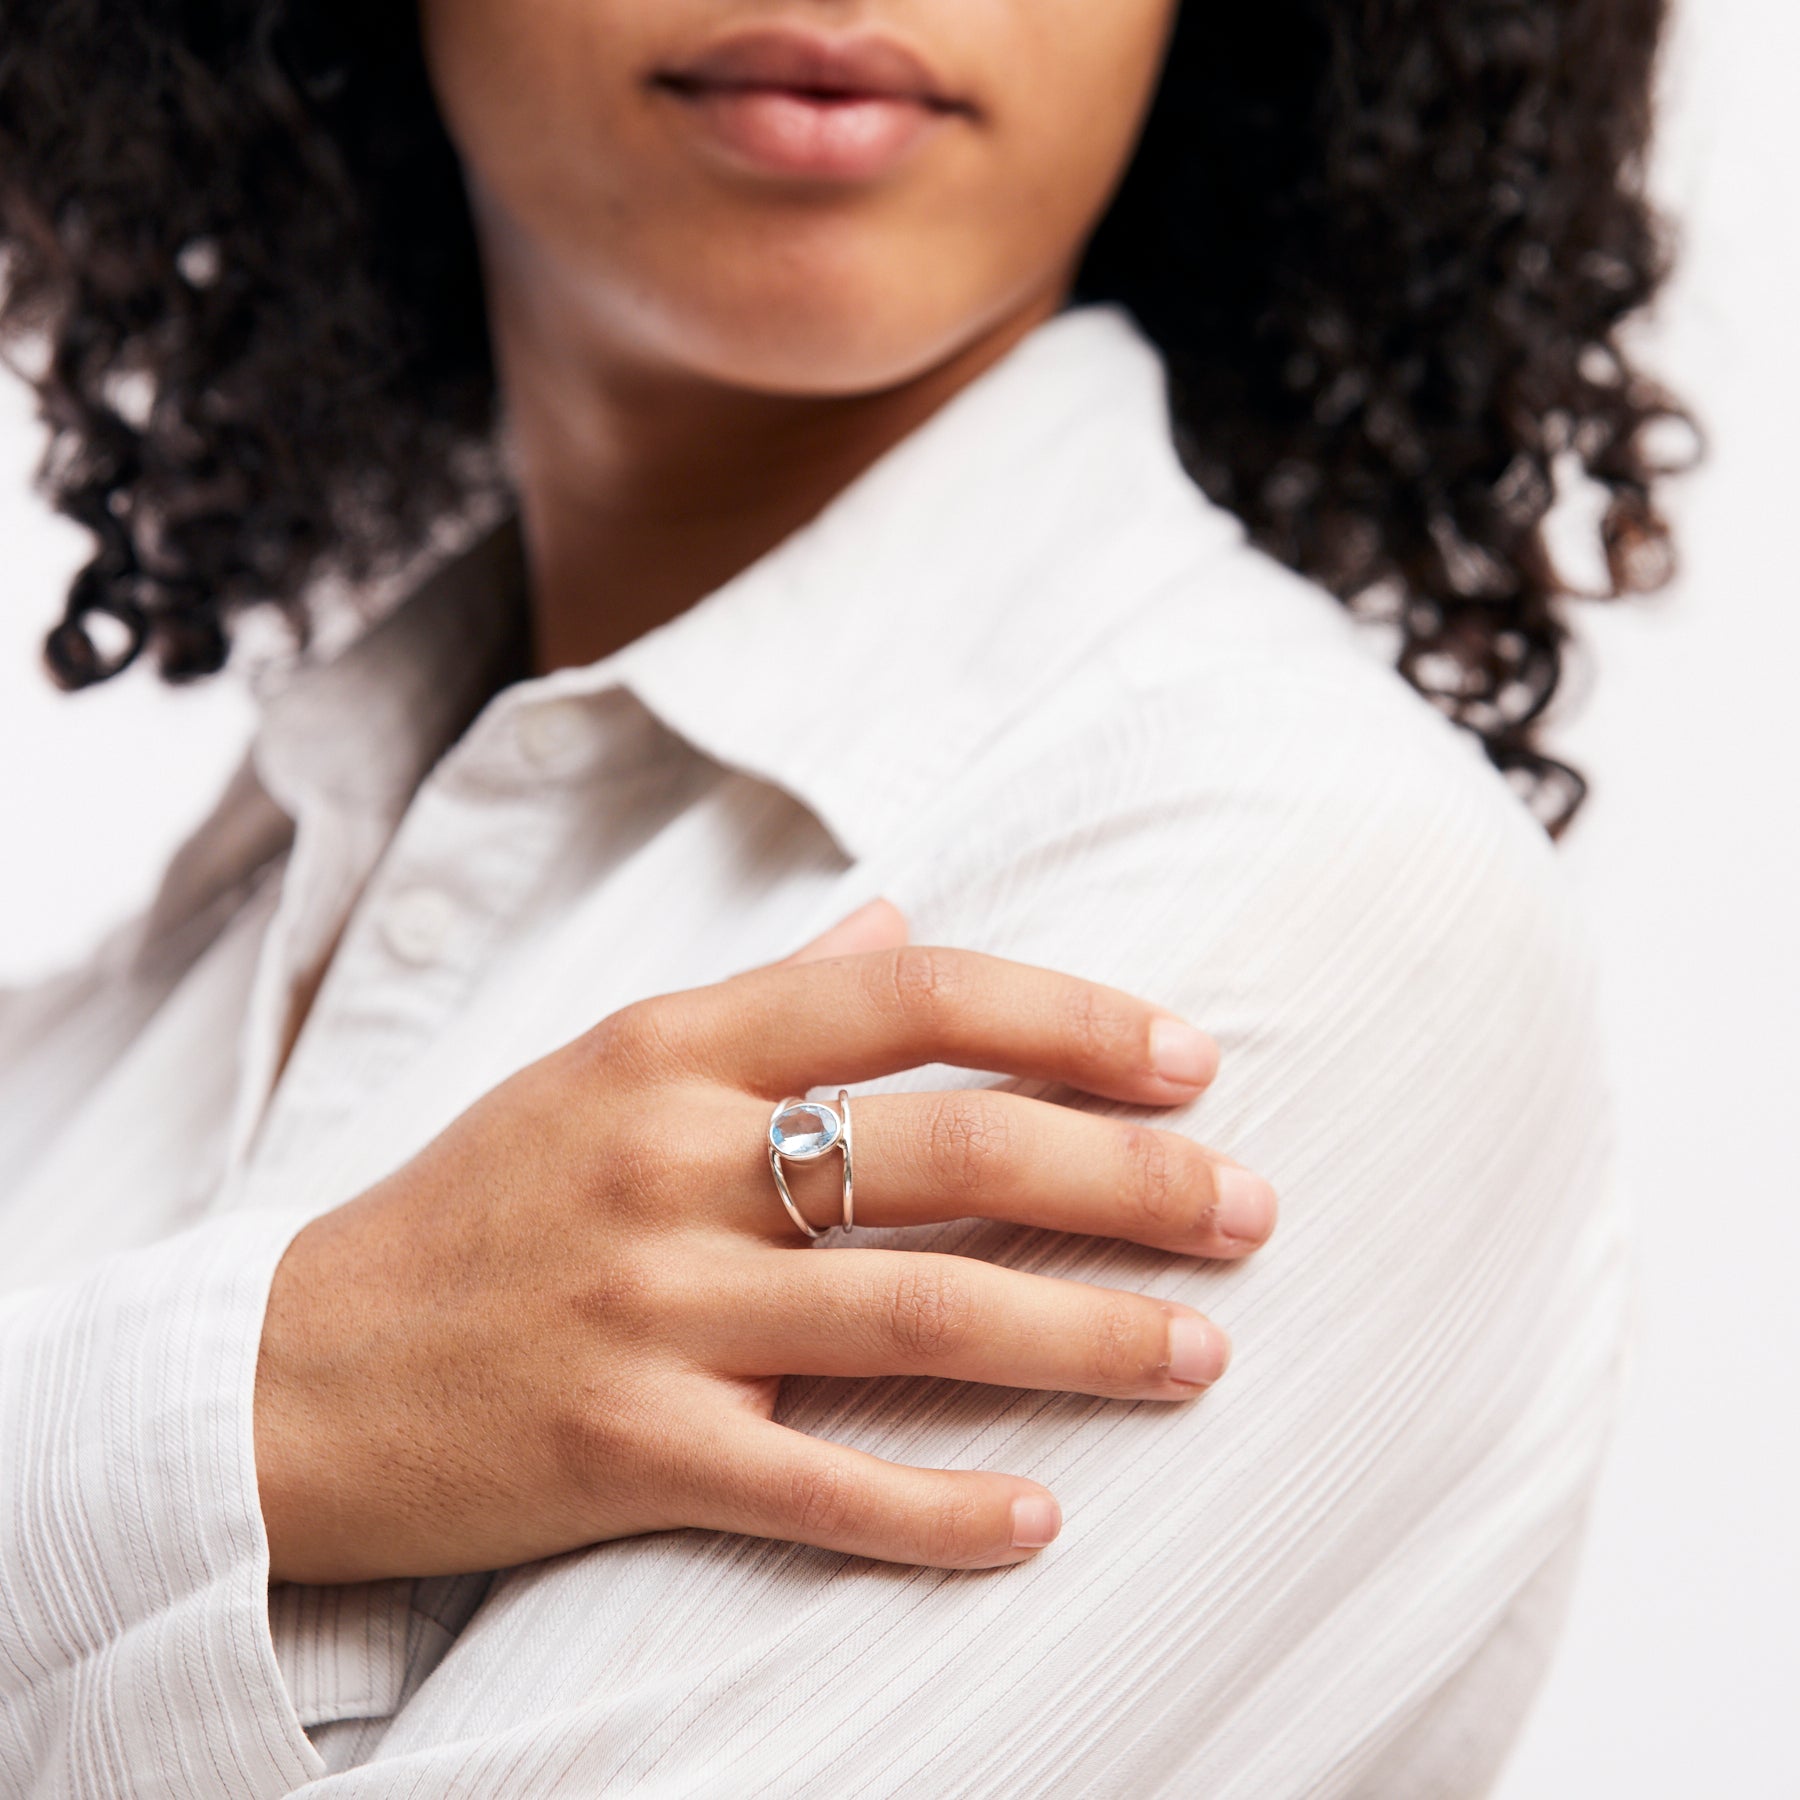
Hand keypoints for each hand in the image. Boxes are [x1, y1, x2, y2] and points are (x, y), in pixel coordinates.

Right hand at [253, 900, 1277, 1582]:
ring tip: (1204, 1351)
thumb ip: (764, 994)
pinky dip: (937, 1508)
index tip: (1187, 1060)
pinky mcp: (619, 1448)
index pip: (913, 997)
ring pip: (914, 1316)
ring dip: (1081, 1337)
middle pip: (949, 1154)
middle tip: (1252, 1207)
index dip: (1069, 1020)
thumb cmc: (473, 1202)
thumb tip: (899, 922)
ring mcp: (647, 1307)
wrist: (286, 1368)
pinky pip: (812, 1485)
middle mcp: (669, 1160)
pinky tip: (1044, 1518)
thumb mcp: (601, 1063)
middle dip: (1126, 1178)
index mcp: (673, 1046)